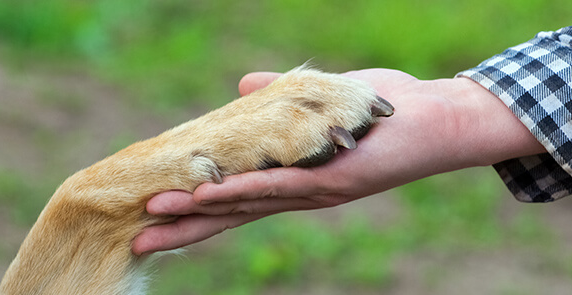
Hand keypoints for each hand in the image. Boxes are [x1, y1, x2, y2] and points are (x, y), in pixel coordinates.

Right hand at [132, 69, 544, 254]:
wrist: (437, 119)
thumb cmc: (382, 110)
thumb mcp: (321, 100)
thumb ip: (280, 99)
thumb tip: (241, 88)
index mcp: (294, 177)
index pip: (235, 195)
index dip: (195, 205)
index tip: (152, 214)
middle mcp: (300, 193)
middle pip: (232, 213)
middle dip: (184, 227)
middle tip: (134, 240)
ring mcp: (316, 190)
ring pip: (247, 203)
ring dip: (199, 212)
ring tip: (152, 221)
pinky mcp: (334, 180)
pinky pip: (281, 184)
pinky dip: (244, 190)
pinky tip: (211, 196)